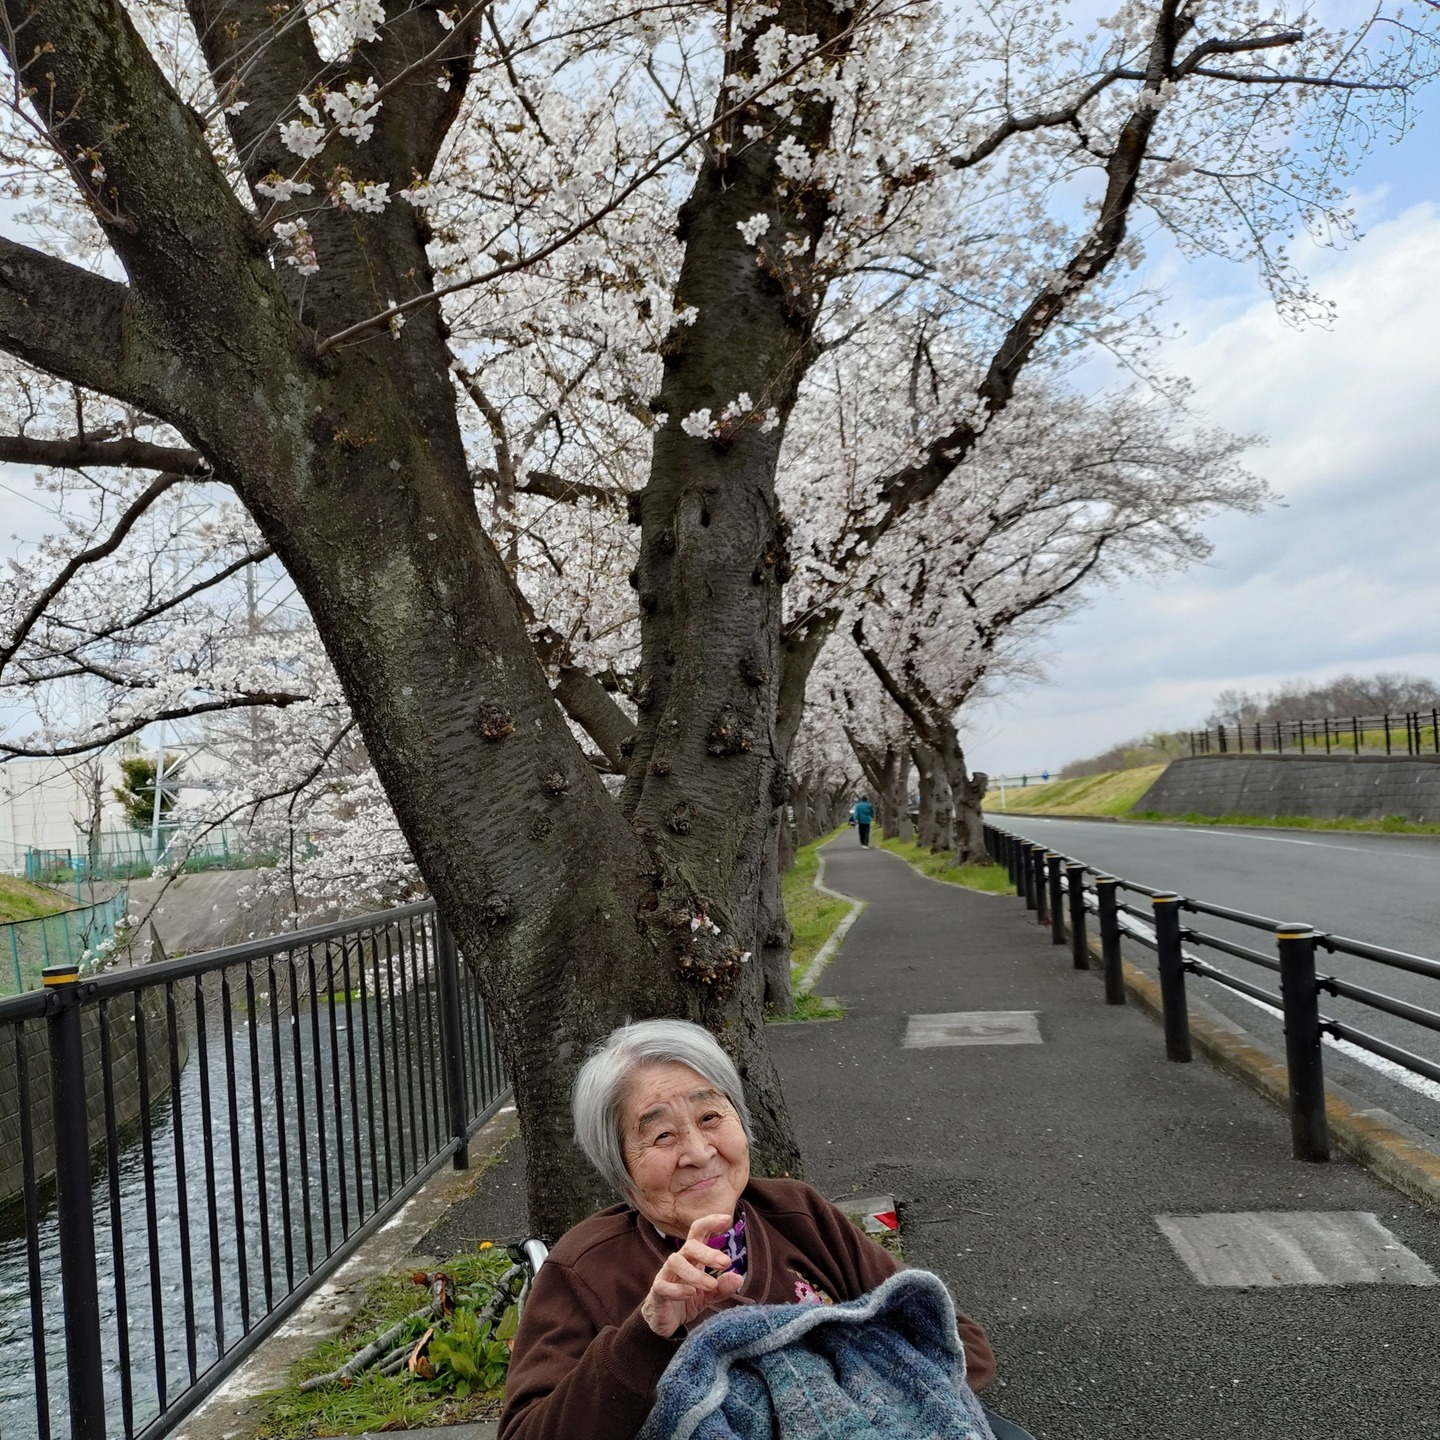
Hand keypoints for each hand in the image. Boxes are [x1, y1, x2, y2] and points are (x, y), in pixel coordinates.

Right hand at [639, 1213, 743, 1337]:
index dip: (710, 1222)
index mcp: (692, 1257)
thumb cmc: (687, 1300)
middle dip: (707, 1252)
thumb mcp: (709, 1295)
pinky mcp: (657, 1292)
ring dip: (695, 1273)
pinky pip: (663, 1285)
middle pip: (689, 1246)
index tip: (727, 1219)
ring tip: (711, 1284)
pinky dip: (677, 1289)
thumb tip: (738, 1278)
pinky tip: (690, 1293)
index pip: (698, 1232)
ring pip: (675, 1262)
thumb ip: (722, 1288)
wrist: (665, 1321)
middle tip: (726, 1262)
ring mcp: (666, 1275)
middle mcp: (678, 1262)